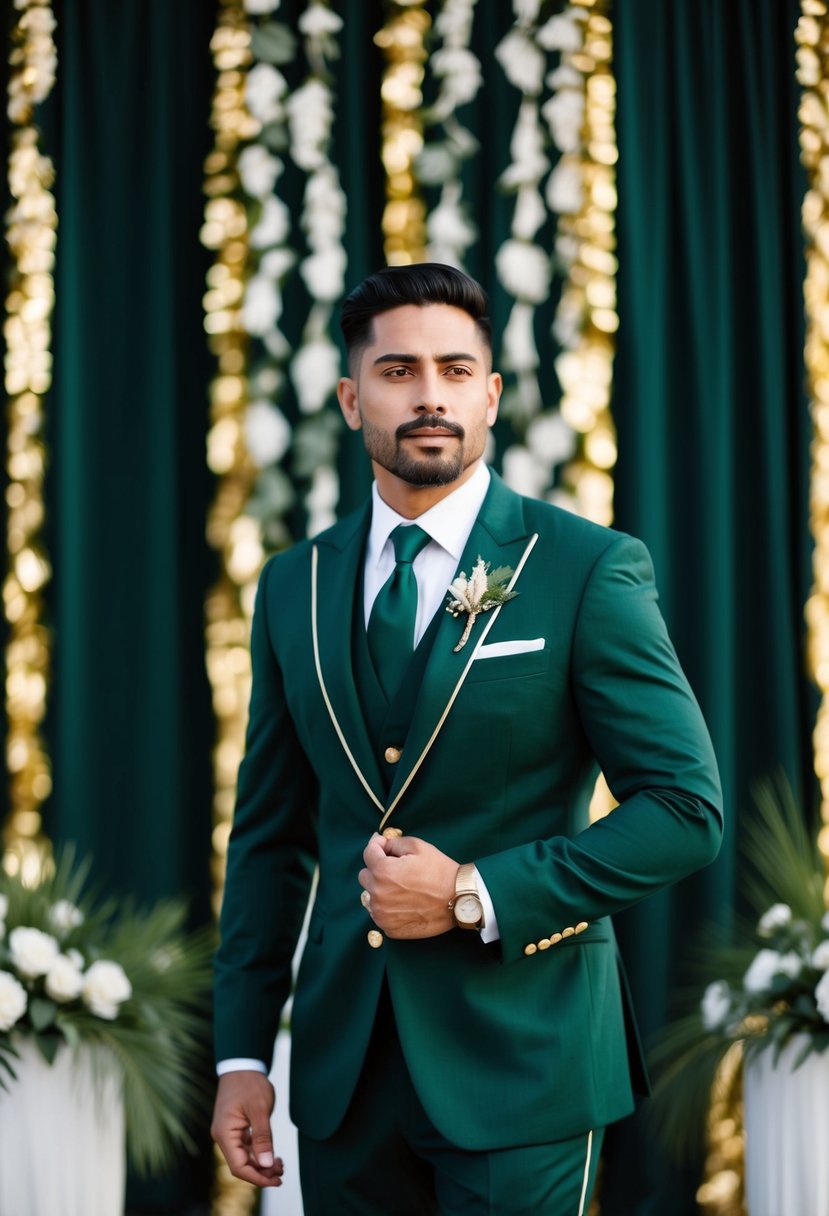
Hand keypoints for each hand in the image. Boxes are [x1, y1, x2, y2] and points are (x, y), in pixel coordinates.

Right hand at [211, 1071, 283, 1187]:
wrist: (242, 1065)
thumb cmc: (249, 1083)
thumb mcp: (259, 1109)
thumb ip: (263, 1137)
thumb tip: (267, 1165)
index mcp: (224, 1133)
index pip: (238, 1166)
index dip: (257, 1177)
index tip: (276, 1180)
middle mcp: (223, 1136)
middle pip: (241, 1165)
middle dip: (262, 1172)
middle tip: (282, 1172)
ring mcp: (228, 1132)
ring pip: (244, 1157)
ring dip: (261, 1164)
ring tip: (280, 1165)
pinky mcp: (235, 1128)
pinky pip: (245, 1148)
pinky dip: (258, 1153)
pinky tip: (272, 1155)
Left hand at [358, 833, 456, 938]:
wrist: (459, 899)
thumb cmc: (439, 870)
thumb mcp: (418, 846)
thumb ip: (393, 843)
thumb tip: (381, 845)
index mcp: (382, 871)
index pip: (367, 854)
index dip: (377, 846)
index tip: (385, 846)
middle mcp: (377, 894)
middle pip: (365, 876)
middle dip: (377, 869)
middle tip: (396, 869)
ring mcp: (382, 915)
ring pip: (370, 897)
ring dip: (380, 889)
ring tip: (402, 888)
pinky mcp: (389, 929)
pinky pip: (380, 914)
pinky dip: (387, 907)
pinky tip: (404, 903)